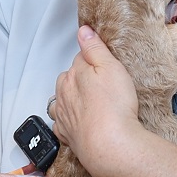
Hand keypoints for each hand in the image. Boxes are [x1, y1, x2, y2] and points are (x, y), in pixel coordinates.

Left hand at [47, 25, 143, 176]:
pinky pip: (63, 124)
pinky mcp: (66, 135)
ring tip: (90, 103)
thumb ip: (94, 48)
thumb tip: (83, 31)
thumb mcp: (110, 67)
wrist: (109, 145)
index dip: (93, 61)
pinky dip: (69, 122)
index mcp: (73, 74)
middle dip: (81, 79)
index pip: (79, 59)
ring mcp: (63, 115)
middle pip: (68, 79)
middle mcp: (63, 93)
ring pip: (62, 101)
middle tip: (102, 85)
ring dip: (72, 100)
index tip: (104, 66)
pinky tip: (80, 123)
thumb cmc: (113, 106)